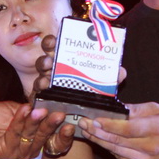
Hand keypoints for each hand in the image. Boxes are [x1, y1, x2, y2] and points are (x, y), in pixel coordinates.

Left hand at [0, 101, 66, 158]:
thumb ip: (28, 108)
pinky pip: (15, 135)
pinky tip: (25, 110)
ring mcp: (18, 152)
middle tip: (60, 113)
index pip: (54, 138)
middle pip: (44, 136)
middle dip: (52, 124)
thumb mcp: (13, 110)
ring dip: (36, 122)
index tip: (71, 119)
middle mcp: (29, 148)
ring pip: (31, 136)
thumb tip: (42, 101)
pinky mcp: (5, 152)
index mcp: (34, 139)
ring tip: (40, 110)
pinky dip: (20, 121)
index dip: (63, 132)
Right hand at [32, 35, 128, 157]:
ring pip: (39, 79)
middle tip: (49, 62)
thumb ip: (112, 77)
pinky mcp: (44, 100)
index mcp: (65, 60)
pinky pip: (37, 97)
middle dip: (44, 60)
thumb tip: (121, 72)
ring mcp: (46, 85)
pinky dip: (39, 95)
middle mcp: (53, 70)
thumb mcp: (104, 83)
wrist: (85, 117)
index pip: (54, 46)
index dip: (51, 42)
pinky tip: (43, 95)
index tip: (54, 41)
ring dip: (41, 79)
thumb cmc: (92, 92)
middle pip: (44, 61)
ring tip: (46, 82)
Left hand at [80, 101, 158, 158]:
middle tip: (83, 123)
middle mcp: (151, 148)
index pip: (127, 128)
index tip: (94, 119)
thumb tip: (115, 107)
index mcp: (157, 129)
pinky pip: (120, 158)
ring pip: (116, 151)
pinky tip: (100, 141)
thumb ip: (137, 109)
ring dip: (99, 141)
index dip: (108, 125)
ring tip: (86, 131)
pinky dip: (109, 149)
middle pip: (118, 141)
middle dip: (97, 132)